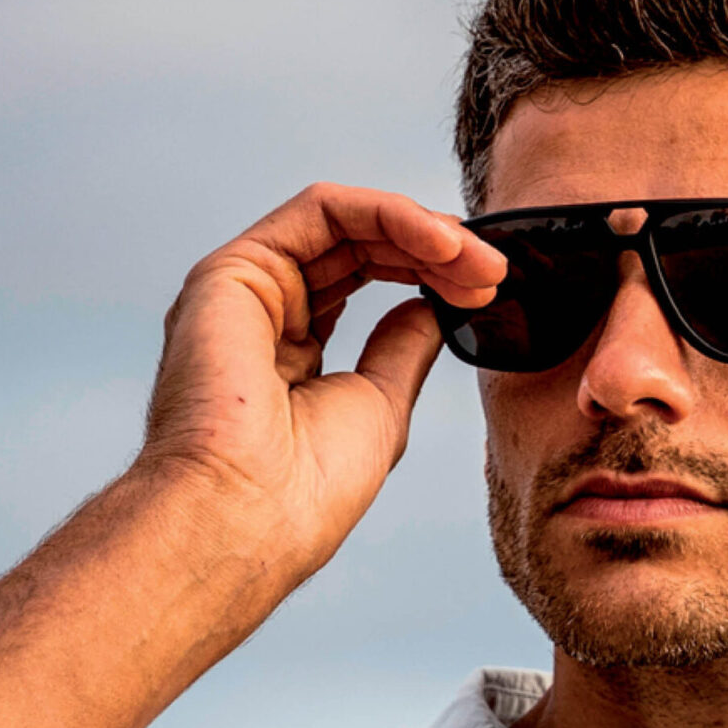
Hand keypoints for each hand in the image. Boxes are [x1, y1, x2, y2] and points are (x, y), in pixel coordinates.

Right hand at [137, 182, 504, 573]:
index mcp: (287, 353)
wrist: (251, 517)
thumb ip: (400, 349)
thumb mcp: (380, 406)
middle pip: (356, 248)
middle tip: (492, 272)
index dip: (426, 275)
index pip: (361, 280)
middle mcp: (260, 315)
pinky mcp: (234, 269)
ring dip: (420, 232)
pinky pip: (321, 211)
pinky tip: (440, 242)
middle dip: (435, 253)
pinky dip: (388, 215)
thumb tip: (426, 306)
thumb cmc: (307, 490)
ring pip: (343, 222)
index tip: (486, 292)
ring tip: (476, 260)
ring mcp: (245, 289)